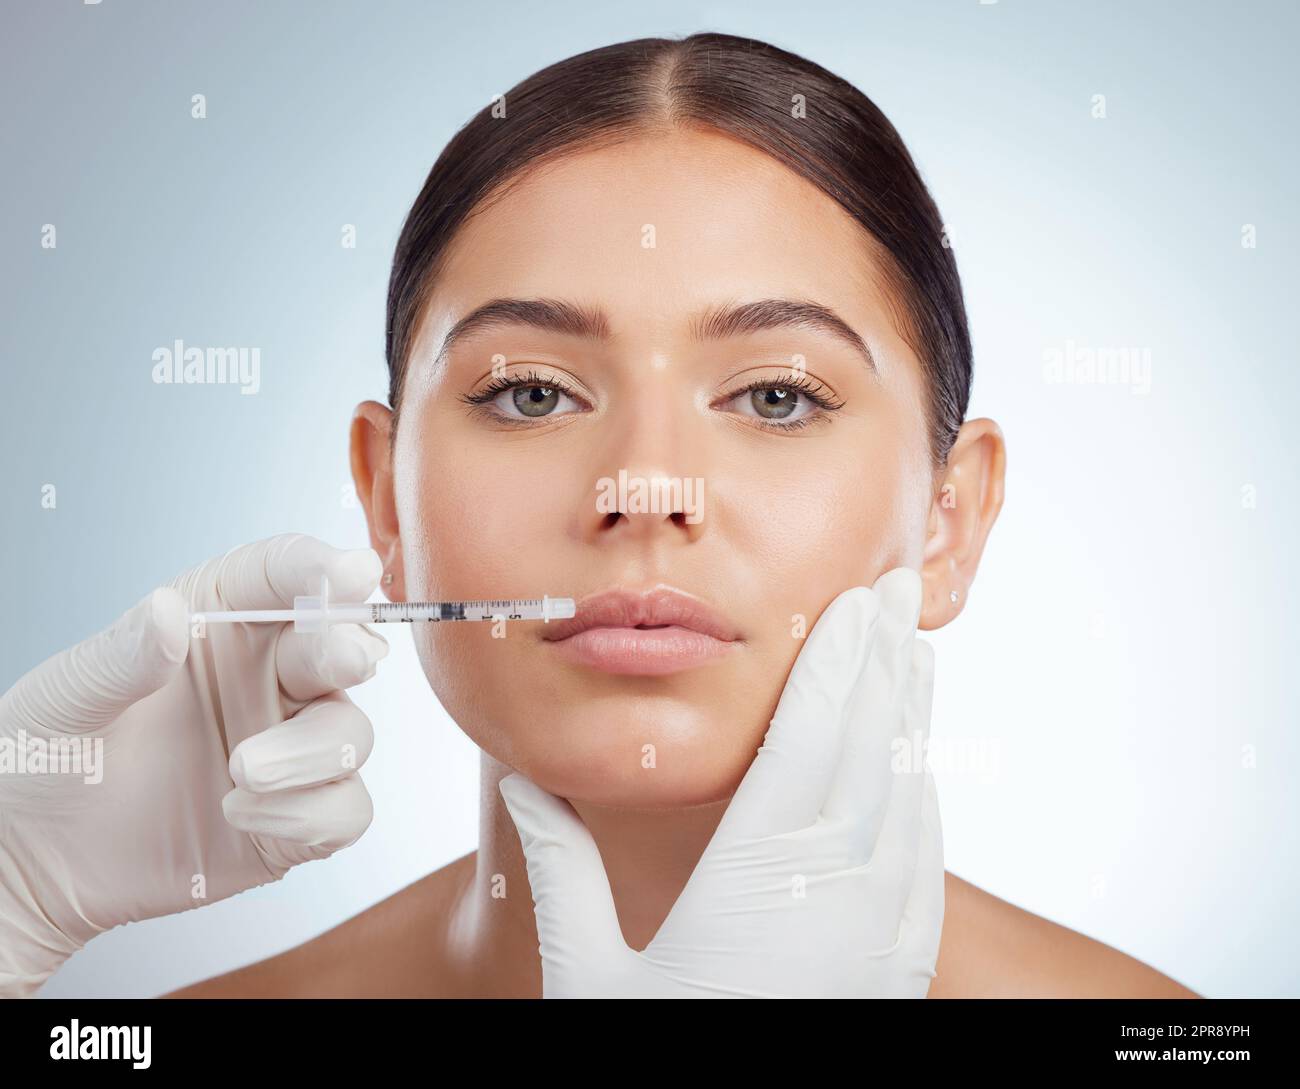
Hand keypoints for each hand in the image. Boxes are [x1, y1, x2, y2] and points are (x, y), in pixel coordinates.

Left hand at [0, 533, 387, 997]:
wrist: (34, 860)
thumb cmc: (46, 759)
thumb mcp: (65, 699)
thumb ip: (122, 658)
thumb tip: (167, 612)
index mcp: (219, 622)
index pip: (283, 576)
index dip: (323, 568)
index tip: (350, 574)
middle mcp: (267, 677)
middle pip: (341, 647)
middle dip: (349, 650)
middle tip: (345, 660)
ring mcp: (289, 748)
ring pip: (351, 733)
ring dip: (312, 750)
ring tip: (243, 770)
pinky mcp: (296, 817)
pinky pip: (345, 809)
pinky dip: (308, 813)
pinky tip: (240, 813)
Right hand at [499, 567, 942, 997]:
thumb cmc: (652, 1054)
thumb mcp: (591, 972)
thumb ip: (560, 867)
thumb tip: (520, 778)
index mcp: (753, 882)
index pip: (807, 740)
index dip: (835, 661)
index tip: (857, 599)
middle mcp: (832, 896)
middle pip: (871, 749)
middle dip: (887, 659)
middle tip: (902, 588)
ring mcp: (879, 931)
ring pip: (908, 795)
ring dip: (911, 716)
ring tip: (915, 652)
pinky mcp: (900, 964)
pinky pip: (927, 858)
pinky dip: (925, 793)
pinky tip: (918, 764)